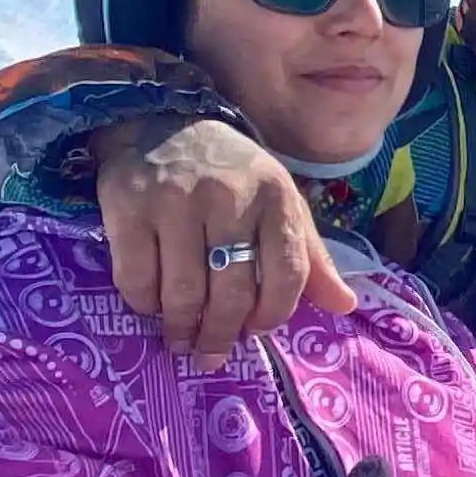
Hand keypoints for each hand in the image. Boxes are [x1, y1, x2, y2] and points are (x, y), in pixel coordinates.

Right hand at [97, 114, 347, 363]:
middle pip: (232, 294)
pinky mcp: (129, 208)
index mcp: (275, 196)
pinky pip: (138, 279)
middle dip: (222, 335)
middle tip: (211, 354)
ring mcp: (176, 201)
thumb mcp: (278, 203)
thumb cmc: (230, 174)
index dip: (273, 316)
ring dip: (182, 329)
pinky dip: (145, 305)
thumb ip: (309, 256)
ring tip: (182, 340)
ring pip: (184, 293)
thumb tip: (346, 305)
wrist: (160, 123)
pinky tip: (153, 306)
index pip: (288, 275)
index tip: (255, 331)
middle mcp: (229, 197)